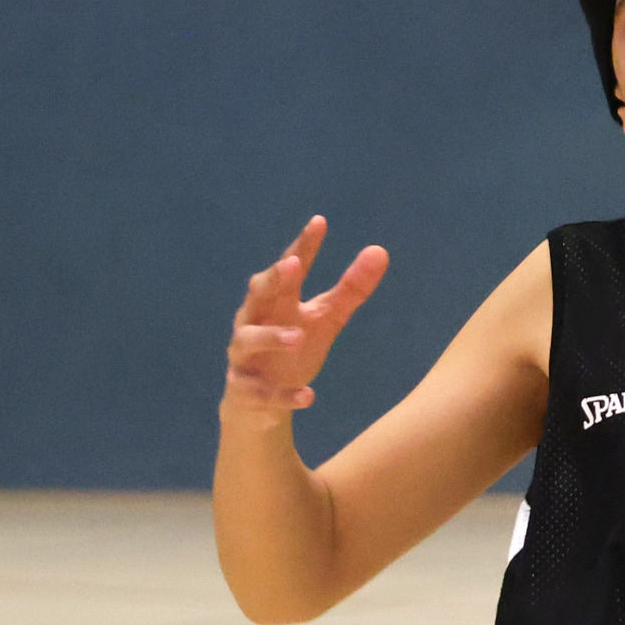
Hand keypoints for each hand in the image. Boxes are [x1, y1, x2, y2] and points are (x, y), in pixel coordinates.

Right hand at [225, 217, 388, 417]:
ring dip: (272, 336)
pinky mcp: (244, 390)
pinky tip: (309, 397)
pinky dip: (283, 396)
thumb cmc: (292, 347)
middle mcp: (254, 320)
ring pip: (249, 339)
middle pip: (258, 293)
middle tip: (291, 266)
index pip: (289, 268)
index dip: (302, 247)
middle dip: (273, 279)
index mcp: (277, 299)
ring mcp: (244, 354)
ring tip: (297, 337)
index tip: (319, 222)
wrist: (259, 401)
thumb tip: (380, 251)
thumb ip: (351, 289)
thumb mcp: (325, 319)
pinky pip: (260, 392)